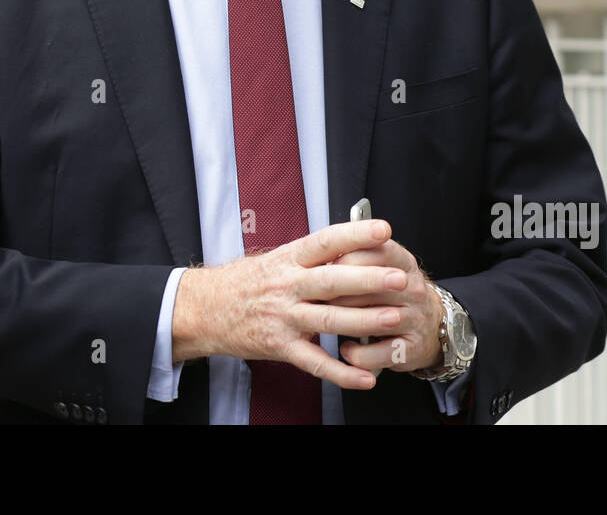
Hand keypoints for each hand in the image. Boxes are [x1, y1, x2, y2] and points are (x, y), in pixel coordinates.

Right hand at [172, 219, 411, 390]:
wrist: (205, 309)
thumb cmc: (246, 282)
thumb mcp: (276, 259)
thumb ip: (311, 258)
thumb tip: (352, 245)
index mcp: (289, 258)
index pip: (326, 241)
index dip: (355, 234)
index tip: (383, 230)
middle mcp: (287, 285)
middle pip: (333, 280)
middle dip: (369, 279)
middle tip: (401, 278)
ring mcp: (283, 317)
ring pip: (329, 319)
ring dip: (364, 321)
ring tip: (394, 319)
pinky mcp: (279, 346)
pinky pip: (314, 362)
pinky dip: (342, 373)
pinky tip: (366, 377)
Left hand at [329, 237, 443, 374]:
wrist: (430, 327)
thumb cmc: (392, 293)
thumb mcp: (382, 267)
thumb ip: (355, 257)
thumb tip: (318, 261)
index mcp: (402, 261)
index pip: (372, 250)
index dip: (341, 260)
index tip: (321, 269)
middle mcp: (412, 288)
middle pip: (368, 286)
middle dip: (336, 293)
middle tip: (317, 299)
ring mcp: (414, 320)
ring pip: (371, 320)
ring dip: (343, 323)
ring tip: (327, 322)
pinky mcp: (410, 350)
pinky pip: (374, 354)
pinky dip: (355, 354)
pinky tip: (347, 349)